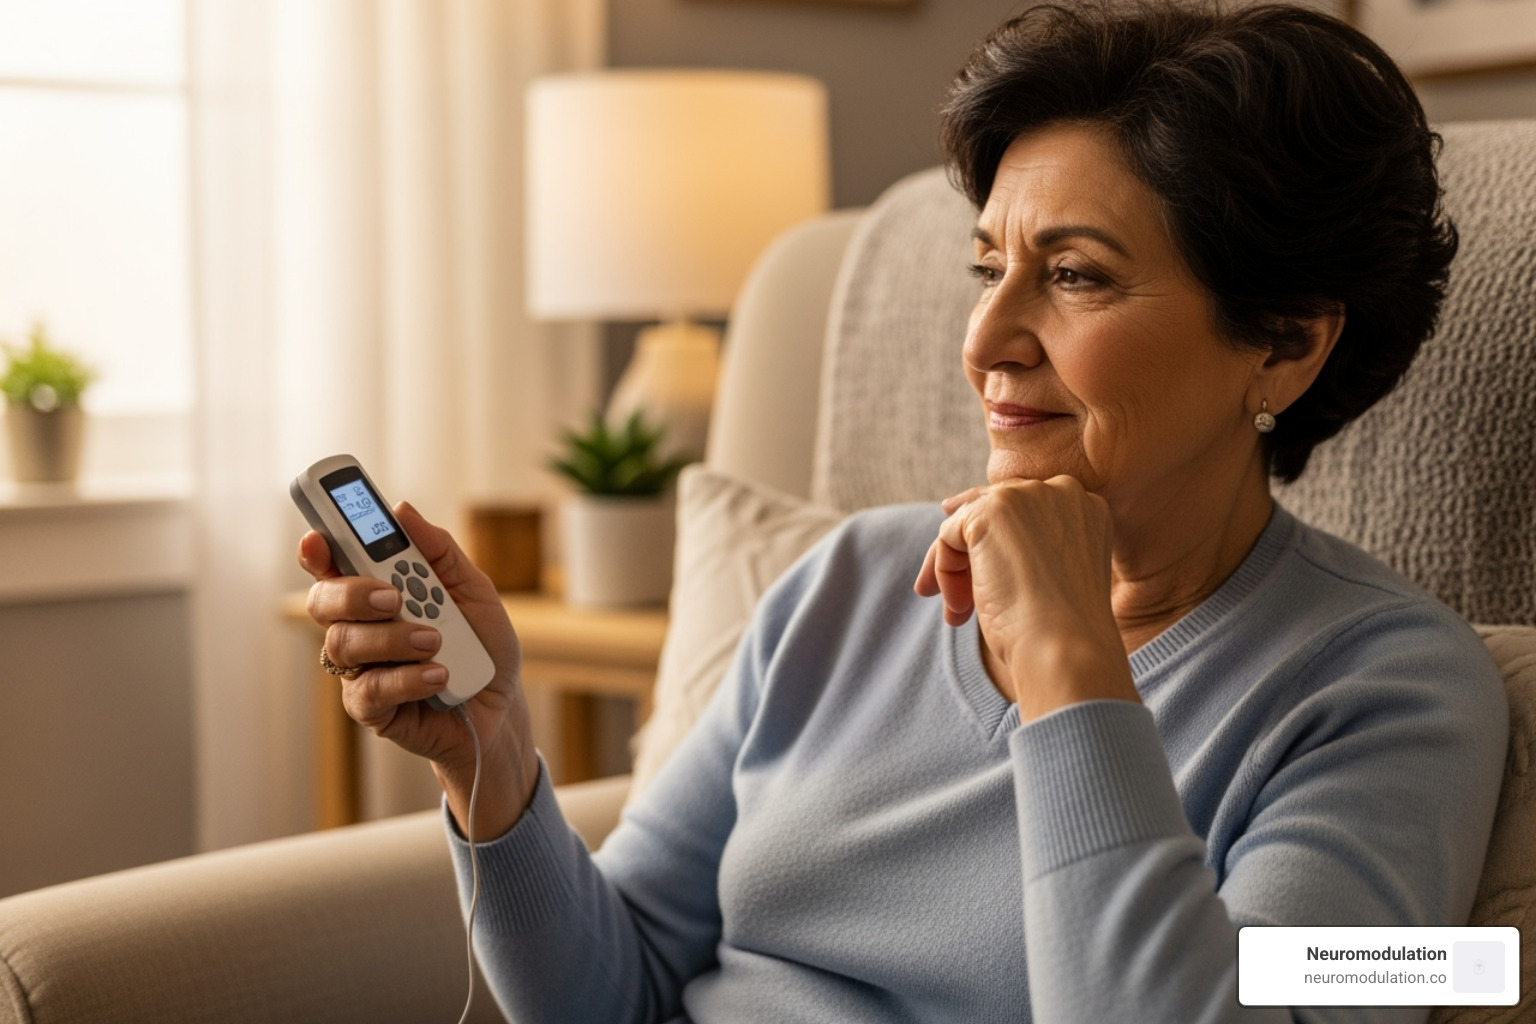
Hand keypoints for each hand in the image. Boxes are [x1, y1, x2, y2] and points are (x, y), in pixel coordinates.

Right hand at [300, 502, 538, 839]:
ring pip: (343, 645)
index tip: (318, 538)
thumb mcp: (473, 589)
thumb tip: (403, 510)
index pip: (332, 564)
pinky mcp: (371, 709)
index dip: (317, 550)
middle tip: (394, 598)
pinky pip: (369, 690)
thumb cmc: (480, 643)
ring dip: (392, 639)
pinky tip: (439, 676)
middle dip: (352, 594)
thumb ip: (438, 552)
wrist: (502, 705)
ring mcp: (360, 668)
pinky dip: (408, 679)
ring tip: (435, 641)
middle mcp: (359, 626)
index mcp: (375, 590)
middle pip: (322, 601)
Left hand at [913, 476, 1136, 718]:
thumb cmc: (1059, 628)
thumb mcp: (1049, 575)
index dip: (995, 539)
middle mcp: (1061, 490)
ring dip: (953, 571)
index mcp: (1085, 507)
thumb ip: (1023, 542)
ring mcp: (1027, 496)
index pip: (1023, 510)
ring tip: (957, 613)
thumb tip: (955, 513)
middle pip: (992, 510)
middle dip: (968, 555)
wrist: (1066, 647)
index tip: (975, 569)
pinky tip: (960, 608)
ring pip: (968, 523)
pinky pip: (948, 535)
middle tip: (952, 600)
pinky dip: (945, 573)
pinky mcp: (991, 511)